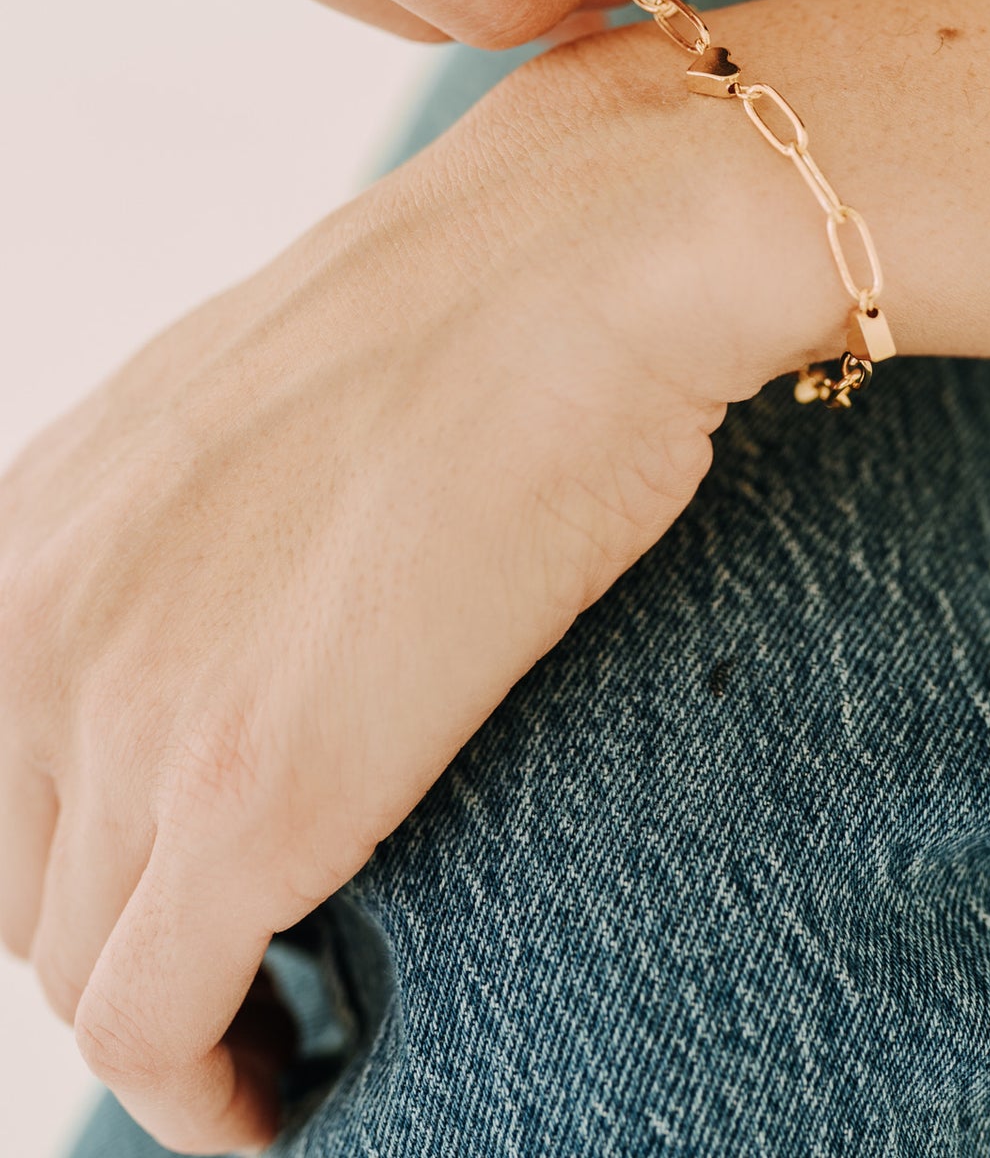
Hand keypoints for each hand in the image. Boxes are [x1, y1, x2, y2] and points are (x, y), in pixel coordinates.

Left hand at [0, 35, 817, 1152]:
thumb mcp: (253, 403)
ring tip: (282, 1024)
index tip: (173, 890)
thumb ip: (186, 530)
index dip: (82, 852)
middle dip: (122, 931)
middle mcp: (29, 621)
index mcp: (24, 524)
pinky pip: (162, 1031)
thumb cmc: (470, 310)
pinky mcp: (248, 799)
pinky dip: (217, 1096)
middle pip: (21, 880)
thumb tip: (240, 627)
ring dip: (179, 1017)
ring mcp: (125, 712)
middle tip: (251, 952)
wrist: (585, 263)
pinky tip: (287, 1094)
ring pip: (85, 966)